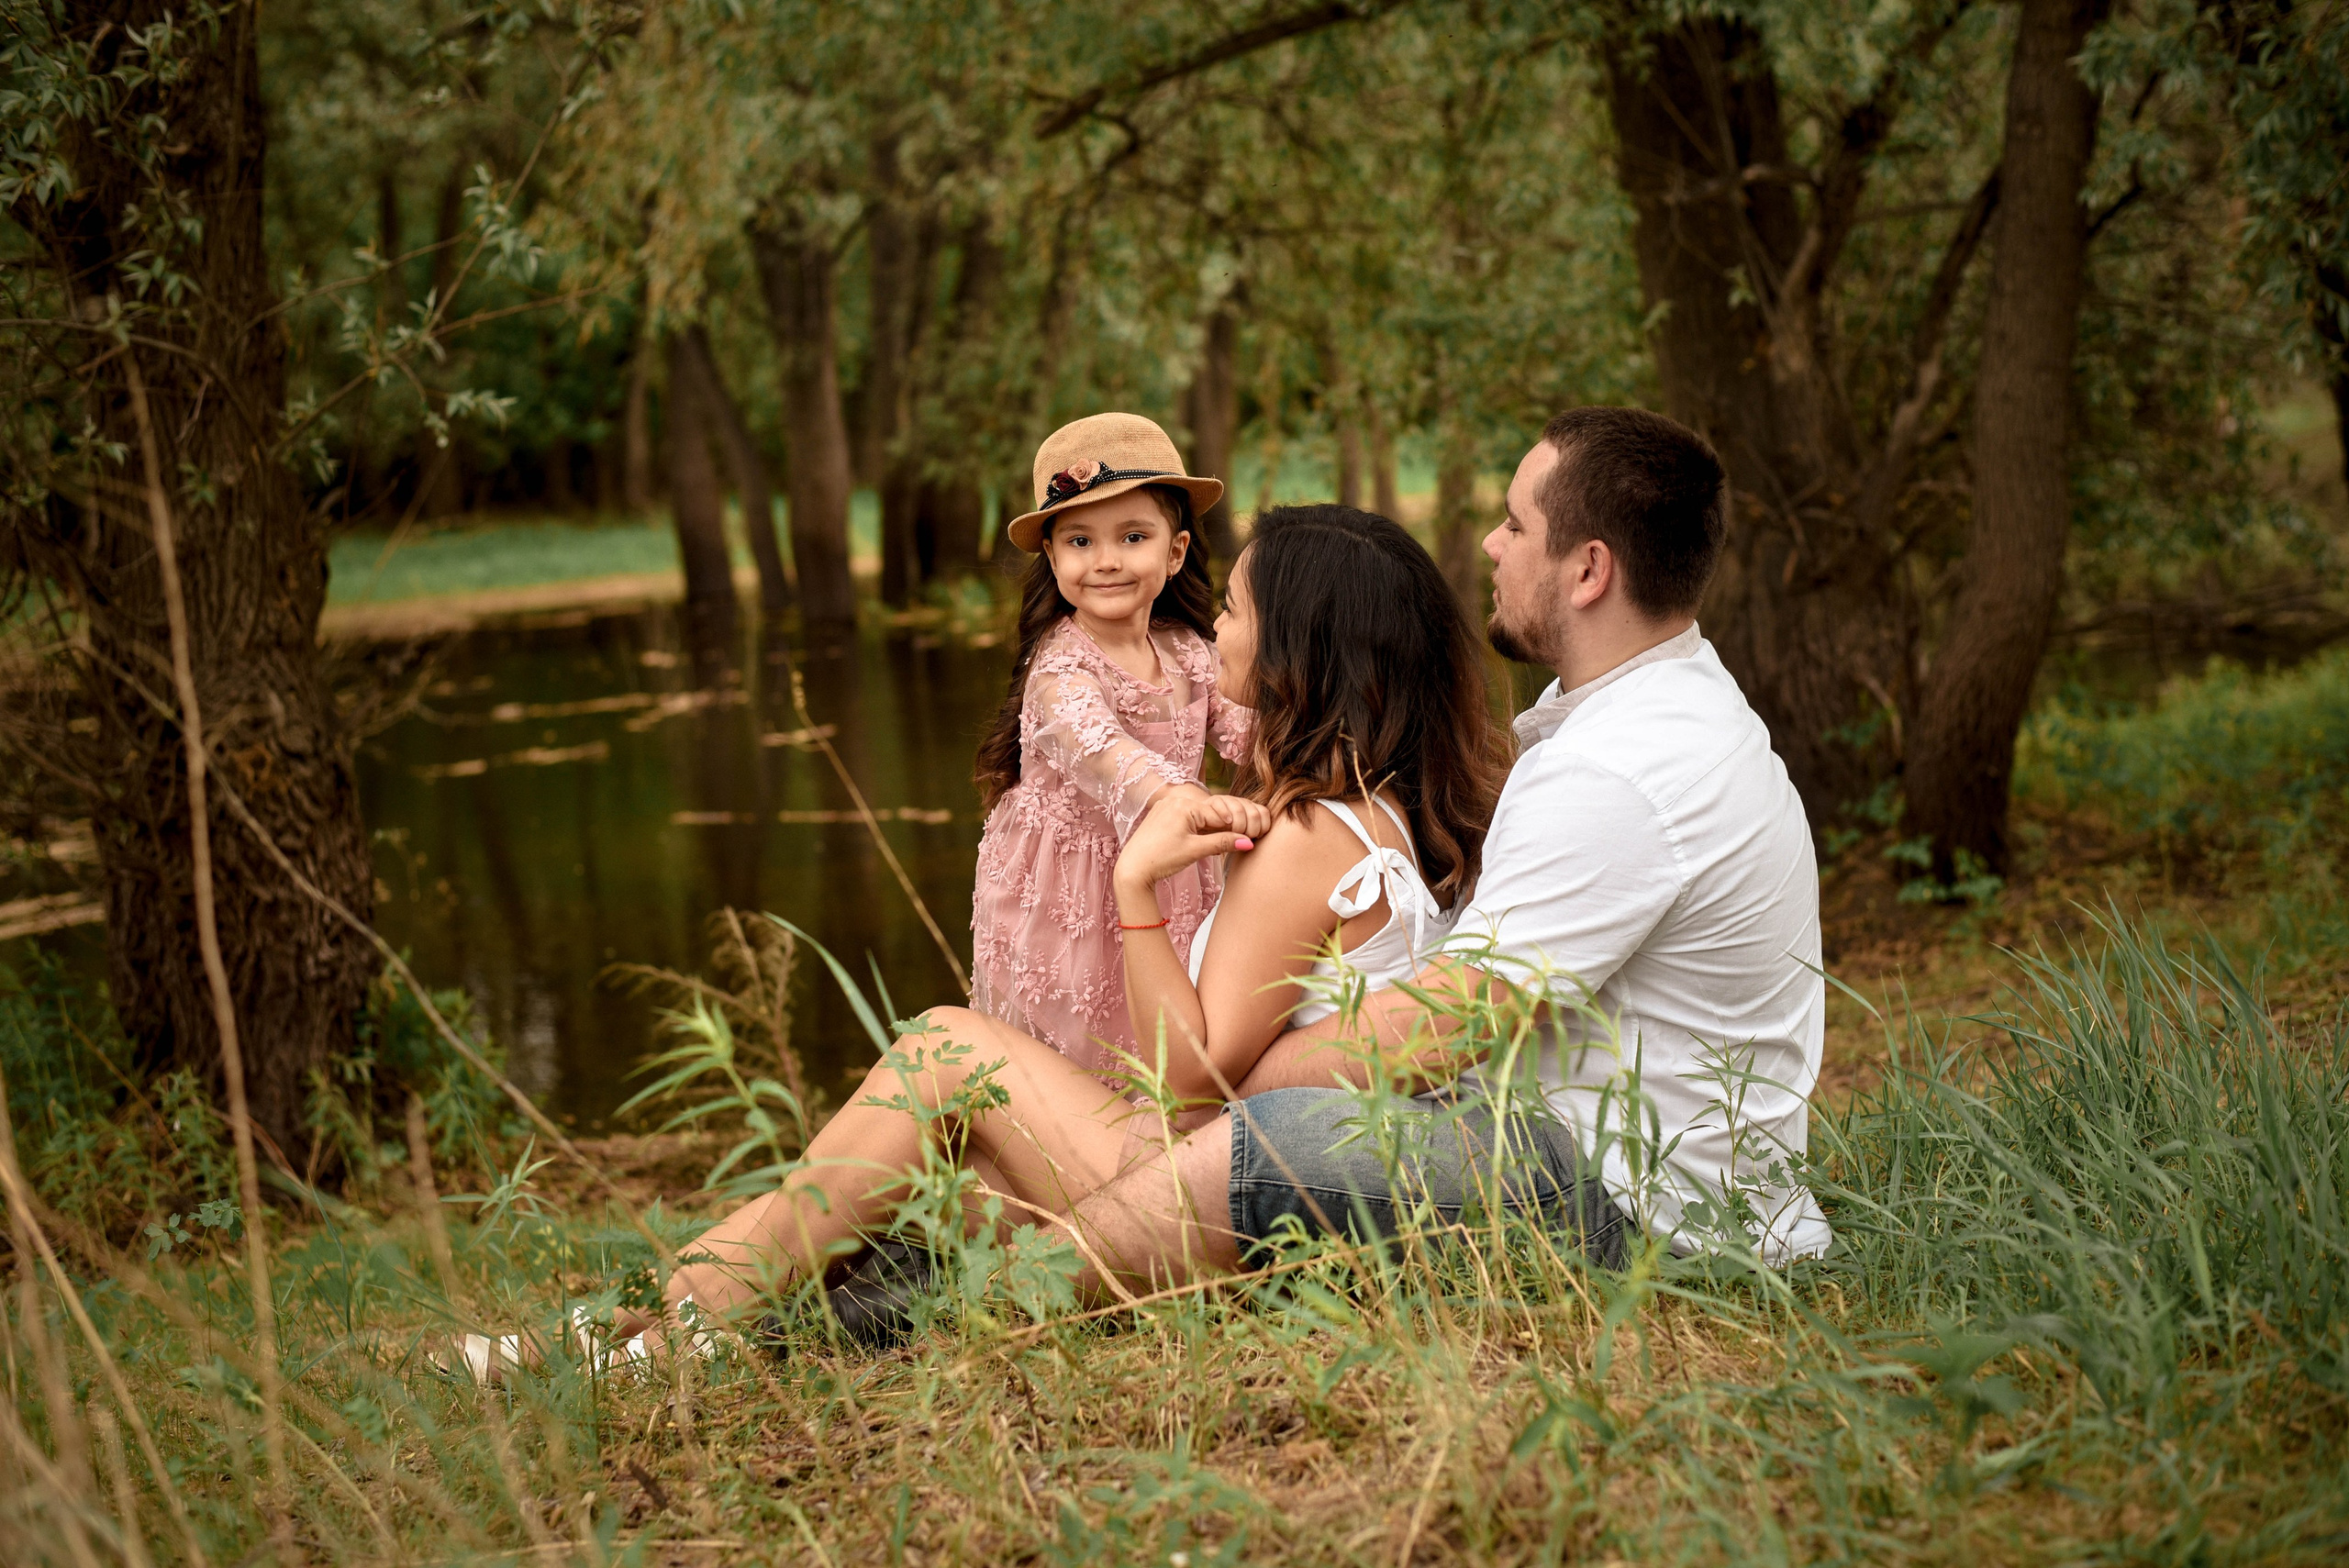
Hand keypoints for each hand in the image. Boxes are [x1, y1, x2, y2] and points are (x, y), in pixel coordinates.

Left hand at [1115, 787, 1273, 904]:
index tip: (1249, 838)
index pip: (1220, 814)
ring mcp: (1168, 806)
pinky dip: (1200, 827)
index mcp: (1185, 806)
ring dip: (1213, 827)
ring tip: (1222, 842)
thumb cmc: (1161, 859)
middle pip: (1212, 812)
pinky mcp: (1163, 815)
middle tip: (1239, 840)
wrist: (1132, 869)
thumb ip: (1222, 842)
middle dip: (1226, 826)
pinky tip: (1204, 839)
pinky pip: (1189, 817)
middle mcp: (1176, 800)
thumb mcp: (1195, 850)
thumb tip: (1248, 842)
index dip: (1236, 827)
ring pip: (1201, 814)